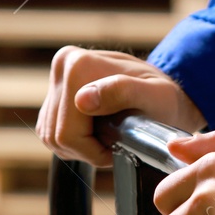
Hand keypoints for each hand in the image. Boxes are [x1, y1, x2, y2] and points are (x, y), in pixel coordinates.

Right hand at [37, 47, 205, 166]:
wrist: (162, 92)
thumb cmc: (164, 98)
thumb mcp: (154, 96)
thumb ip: (121, 93)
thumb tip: (82, 101)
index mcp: (78, 65)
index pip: (67, 133)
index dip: (94, 150)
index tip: (119, 144)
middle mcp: (62, 66)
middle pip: (56, 136)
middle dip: (87, 150)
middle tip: (115, 143)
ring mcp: (55, 79)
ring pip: (51, 137)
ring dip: (80, 147)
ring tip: (108, 137)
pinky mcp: (52, 95)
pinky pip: (51, 133)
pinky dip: (74, 141)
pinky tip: (96, 133)